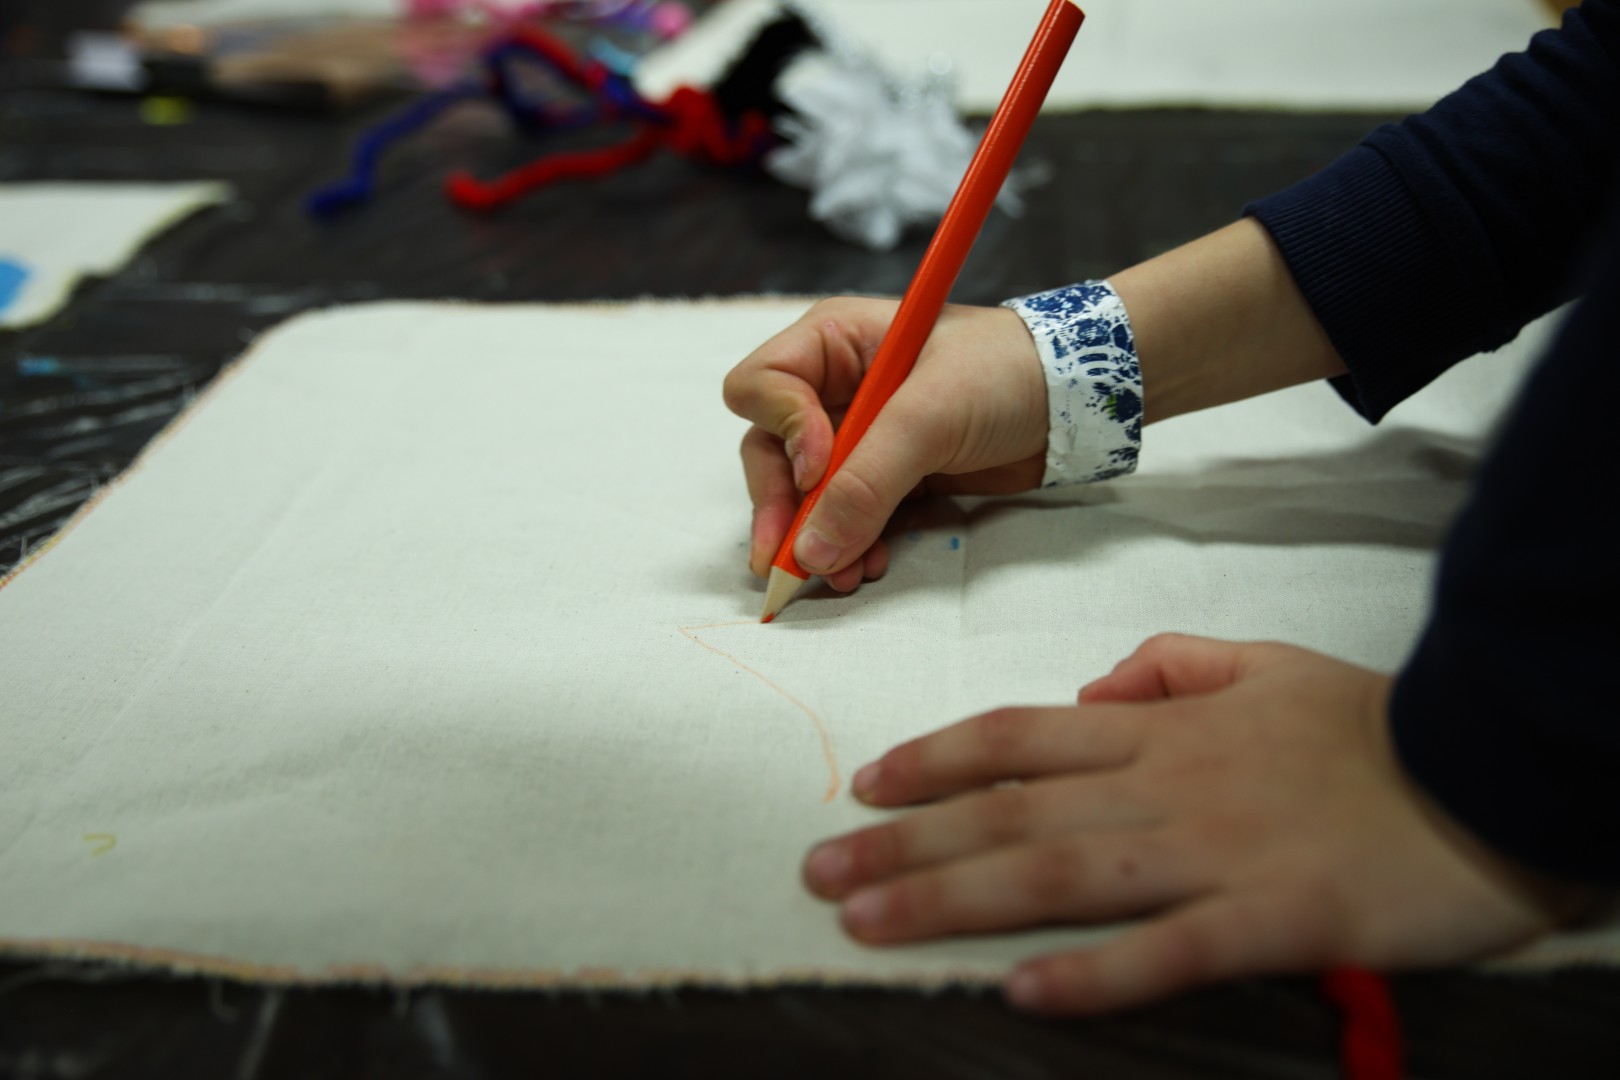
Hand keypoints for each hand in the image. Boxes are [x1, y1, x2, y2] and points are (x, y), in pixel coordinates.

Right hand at [722, 298, 1045, 591]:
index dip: (782, 432)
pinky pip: (849, 517)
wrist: (1076, 402)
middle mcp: (835, 387)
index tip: (820, 469)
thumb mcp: (930, 416)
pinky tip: (868, 566)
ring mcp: (861, 435)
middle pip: (770, 453)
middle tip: (787, 562)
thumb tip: (811, 550)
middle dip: (783, 508)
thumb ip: (867, 481)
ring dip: (817, 538)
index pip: (761, 387)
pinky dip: (852, 545)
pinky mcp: (891, 475)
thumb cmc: (1005, 372)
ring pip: (807, 495)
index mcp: (833, 343)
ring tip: (840, 576)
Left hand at [802, 634, 1586, 1012]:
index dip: (934, 758)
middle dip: (904, 841)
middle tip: (819, 870)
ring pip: (1057, 870)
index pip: (1019, 736)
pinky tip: (1023, 992)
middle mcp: (1164, 784)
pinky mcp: (1271, 918)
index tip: (866, 782)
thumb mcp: (1262, 662)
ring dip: (952, 898)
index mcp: (1160, 728)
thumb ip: (1170, 663)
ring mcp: (1212, 851)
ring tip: (867, 923)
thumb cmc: (1368, 726)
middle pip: (1010, 809)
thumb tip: (1094, 685)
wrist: (1486, 767)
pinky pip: (1167, 949)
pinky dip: (1093, 972)